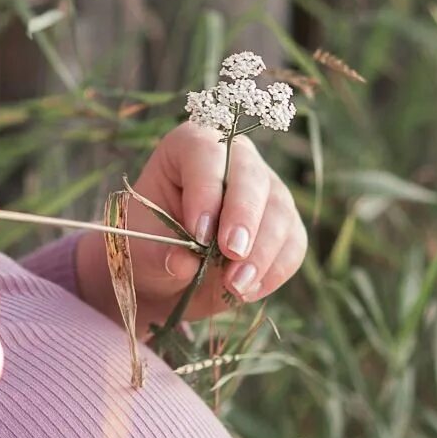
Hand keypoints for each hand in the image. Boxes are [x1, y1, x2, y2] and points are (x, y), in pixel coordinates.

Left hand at [92, 120, 307, 327]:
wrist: (168, 276)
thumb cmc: (150, 248)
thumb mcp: (143, 250)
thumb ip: (161, 253)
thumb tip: (183, 262)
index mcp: (190, 147)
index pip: (206, 154)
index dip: (206, 191)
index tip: (199, 234)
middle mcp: (235, 160)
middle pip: (252, 177)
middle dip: (244, 217)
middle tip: (232, 254)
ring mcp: (266, 189)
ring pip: (279, 211)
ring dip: (261, 253)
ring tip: (235, 285)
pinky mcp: (286, 224)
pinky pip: (293, 243)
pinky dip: (275, 270)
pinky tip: (248, 290)